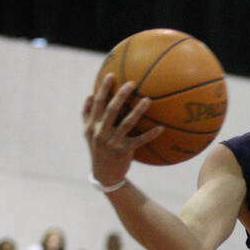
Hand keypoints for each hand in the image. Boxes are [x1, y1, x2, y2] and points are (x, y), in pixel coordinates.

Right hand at [83, 73, 163, 187]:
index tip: (111, 75)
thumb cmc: (98, 150)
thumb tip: (90, 95)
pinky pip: (140, 141)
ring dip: (137, 111)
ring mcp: (112, 142)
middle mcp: (100, 132)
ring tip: (148, 100)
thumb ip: (87, 114)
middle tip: (132, 83)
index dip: (103, 88)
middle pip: (111, 110)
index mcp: (92, 125)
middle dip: (120, 95)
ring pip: (126, 124)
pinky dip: (150, 134)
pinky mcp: (124, 152)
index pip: (97, 103)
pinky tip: (161, 128)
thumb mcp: (88, 133)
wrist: (104, 175)